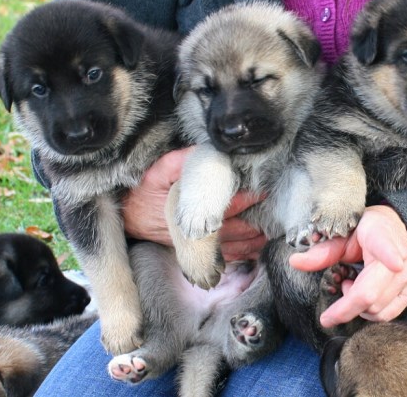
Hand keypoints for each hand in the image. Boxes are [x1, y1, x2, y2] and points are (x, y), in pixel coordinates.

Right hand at [123, 148, 266, 258]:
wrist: (129, 217)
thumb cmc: (144, 192)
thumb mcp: (157, 171)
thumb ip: (179, 161)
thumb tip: (203, 149)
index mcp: (192, 209)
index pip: (228, 203)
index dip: (248, 198)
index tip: (264, 191)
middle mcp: (199, 230)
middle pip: (237, 228)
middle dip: (258, 221)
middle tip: (278, 213)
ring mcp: (200, 244)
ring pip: (235, 245)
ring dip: (254, 240)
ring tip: (272, 231)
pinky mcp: (199, 252)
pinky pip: (226, 255)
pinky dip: (243, 253)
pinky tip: (257, 247)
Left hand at [289, 205, 406, 326]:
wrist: (395, 229)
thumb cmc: (367, 232)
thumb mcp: (343, 236)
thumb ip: (321, 252)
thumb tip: (294, 262)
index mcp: (380, 236)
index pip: (386, 246)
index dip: (390, 255)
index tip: (395, 263)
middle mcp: (400, 258)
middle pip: (371, 294)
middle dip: (344, 307)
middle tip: (334, 298)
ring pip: (377, 309)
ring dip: (356, 306)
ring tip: (351, 286)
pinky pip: (388, 314)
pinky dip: (370, 312)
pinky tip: (363, 294)